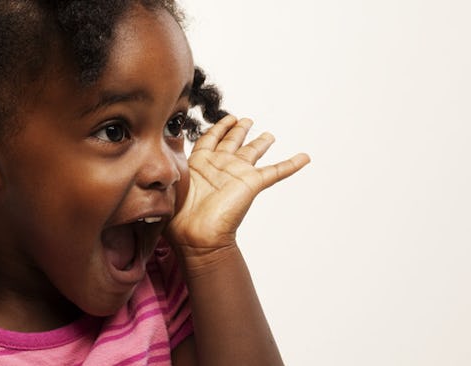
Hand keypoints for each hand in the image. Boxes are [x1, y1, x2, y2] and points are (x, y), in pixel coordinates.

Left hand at [165, 115, 309, 268]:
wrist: (195, 236)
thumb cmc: (178, 213)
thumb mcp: (172, 178)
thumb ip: (172, 159)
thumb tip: (166, 143)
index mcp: (199, 163)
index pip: (210, 139)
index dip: (218, 127)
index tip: (227, 118)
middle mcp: (219, 166)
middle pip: (232, 142)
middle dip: (239, 130)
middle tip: (247, 120)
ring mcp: (236, 174)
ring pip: (252, 152)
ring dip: (260, 143)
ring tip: (268, 135)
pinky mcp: (251, 184)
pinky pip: (275, 172)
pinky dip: (290, 164)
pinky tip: (304, 157)